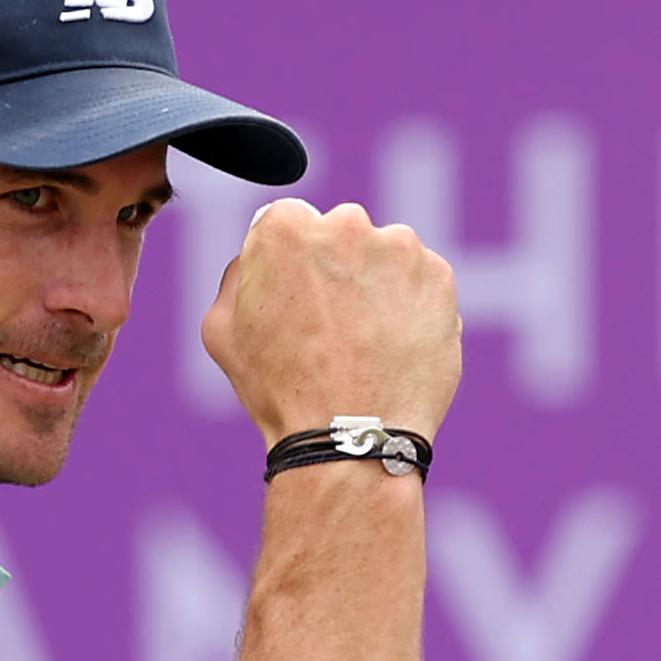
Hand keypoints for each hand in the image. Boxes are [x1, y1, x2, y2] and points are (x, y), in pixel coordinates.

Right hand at [200, 201, 461, 448]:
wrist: (350, 438)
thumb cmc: (279, 390)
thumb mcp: (221, 330)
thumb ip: (237, 273)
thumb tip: (255, 257)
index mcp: (286, 227)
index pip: (289, 223)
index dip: (290, 263)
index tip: (297, 296)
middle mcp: (346, 224)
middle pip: (341, 234)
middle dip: (338, 268)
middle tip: (333, 325)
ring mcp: (399, 248)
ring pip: (385, 256)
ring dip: (378, 285)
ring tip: (366, 343)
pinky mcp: (439, 276)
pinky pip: (422, 281)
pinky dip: (412, 307)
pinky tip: (393, 347)